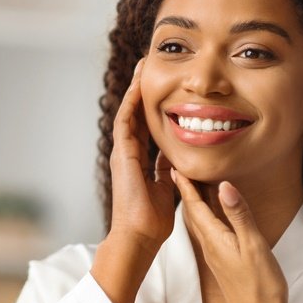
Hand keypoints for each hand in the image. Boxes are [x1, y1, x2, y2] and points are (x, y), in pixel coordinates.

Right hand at [106, 58, 175, 249]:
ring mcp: (123, 153)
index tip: (165, 88)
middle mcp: (129, 154)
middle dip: (143, 91)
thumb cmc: (154, 221)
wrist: (140, 236)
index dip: (154, 107)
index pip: (147, 128)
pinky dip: (131, 102)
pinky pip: (125, 122)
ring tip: (142, 67)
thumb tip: (182, 160)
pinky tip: (137, 85)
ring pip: (128, 113)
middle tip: (149, 67)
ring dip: (135, 90)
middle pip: (136, 115)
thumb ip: (171, 171)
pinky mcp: (121, 154)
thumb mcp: (169, 188)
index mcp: (140, 162)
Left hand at [170, 173, 297, 302]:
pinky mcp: (225, 264)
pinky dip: (209, 218)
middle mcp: (210, 247)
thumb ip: (239, 215)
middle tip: (182, 170)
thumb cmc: (261, 287)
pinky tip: (216, 216)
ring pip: (202, 224)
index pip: (195, 207)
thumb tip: (224, 185)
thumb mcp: (253, 246)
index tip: (176, 166)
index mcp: (214, 240)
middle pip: (194, 214)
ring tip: (196, 186)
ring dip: (197, 204)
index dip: (186, 186)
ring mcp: (217, 257)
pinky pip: (212, 234)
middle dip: (188, 191)